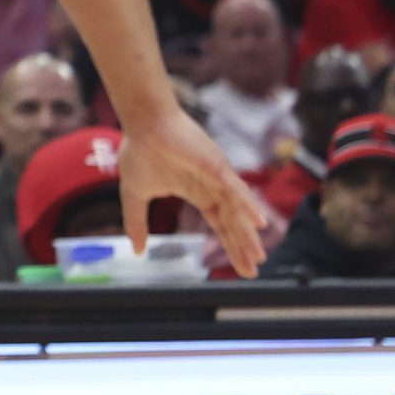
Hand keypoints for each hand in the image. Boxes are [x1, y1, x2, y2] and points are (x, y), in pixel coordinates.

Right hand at [118, 107, 267, 275]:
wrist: (141, 124)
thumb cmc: (140, 152)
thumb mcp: (134, 196)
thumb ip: (137, 223)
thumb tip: (136, 250)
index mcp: (199, 193)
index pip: (220, 225)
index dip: (230, 246)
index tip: (241, 268)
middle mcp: (214, 188)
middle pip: (232, 223)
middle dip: (243, 247)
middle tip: (253, 270)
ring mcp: (218, 177)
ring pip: (237, 210)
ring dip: (248, 233)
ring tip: (259, 256)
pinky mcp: (216, 165)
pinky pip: (234, 188)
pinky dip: (248, 204)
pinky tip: (259, 222)